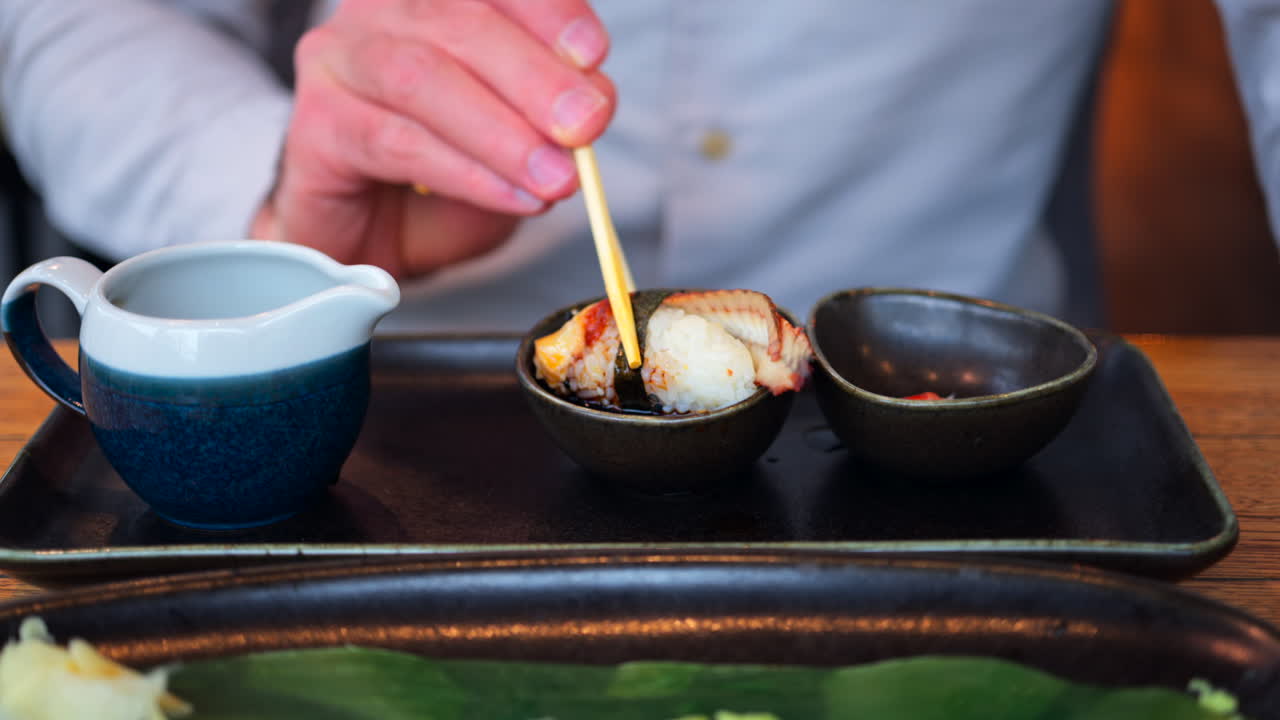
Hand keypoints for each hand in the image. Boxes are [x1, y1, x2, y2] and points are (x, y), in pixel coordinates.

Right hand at [251, 0, 615, 278]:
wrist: (369, 240)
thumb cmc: (443, 180)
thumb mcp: (519, 142)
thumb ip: (552, 116)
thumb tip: (593, 101)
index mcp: (436, 0)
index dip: (548, 12)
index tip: (593, 54)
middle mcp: (382, 12)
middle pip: (459, 21)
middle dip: (534, 77)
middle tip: (586, 126)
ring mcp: (339, 61)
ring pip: (421, 78)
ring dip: (501, 132)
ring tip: (556, 178)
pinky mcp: (315, 124)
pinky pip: (394, 142)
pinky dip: (465, 172)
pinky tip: (512, 196)